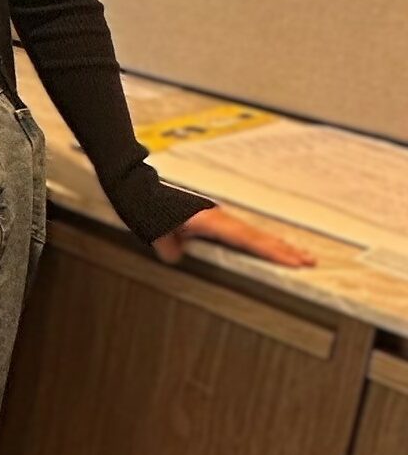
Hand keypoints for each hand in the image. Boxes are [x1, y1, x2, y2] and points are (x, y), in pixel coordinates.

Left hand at [155, 204, 315, 269]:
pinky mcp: (218, 221)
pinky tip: (277, 248)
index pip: (246, 239)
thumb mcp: (157, 230)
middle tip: (310, 262)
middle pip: (259, 237)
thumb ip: (168, 245)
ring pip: (256, 234)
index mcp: (210, 221)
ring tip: (304, 256)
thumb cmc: (151, 211)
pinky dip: (264, 242)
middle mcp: (221, 219)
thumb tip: (176, 258)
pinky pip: (246, 234)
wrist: (144, 192)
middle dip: (286, 250)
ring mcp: (222, 219)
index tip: (291, 260)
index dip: (270, 251)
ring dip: (280, 245)